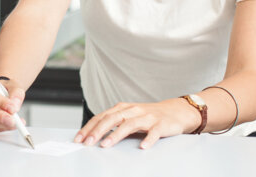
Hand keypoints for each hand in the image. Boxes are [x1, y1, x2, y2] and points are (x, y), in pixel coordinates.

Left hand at [74, 98, 200, 149]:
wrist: (176, 111)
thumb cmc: (148, 116)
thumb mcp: (128, 117)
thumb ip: (113, 123)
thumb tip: (93, 135)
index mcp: (122, 108)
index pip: (101, 117)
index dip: (89, 127)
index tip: (79, 138)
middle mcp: (132, 110)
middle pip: (111, 119)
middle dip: (98, 131)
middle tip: (88, 143)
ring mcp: (147, 117)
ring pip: (129, 124)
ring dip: (116, 135)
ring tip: (106, 145)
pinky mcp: (161, 124)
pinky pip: (154, 132)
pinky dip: (148, 139)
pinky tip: (142, 147)